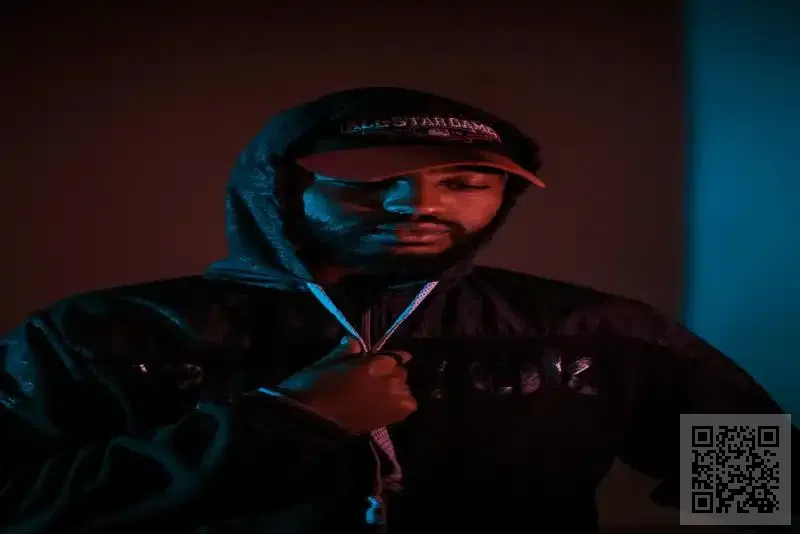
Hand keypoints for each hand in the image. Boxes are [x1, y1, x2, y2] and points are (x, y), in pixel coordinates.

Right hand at [277, 337, 416, 433]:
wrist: (311, 417)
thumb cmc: (318, 384)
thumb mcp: (331, 360)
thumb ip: (348, 350)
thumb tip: (355, 342)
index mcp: (377, 362)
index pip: (396, 356)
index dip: (389, 358)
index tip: (382, 362)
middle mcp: (390, 378)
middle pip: (401, 372)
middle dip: (389, 374)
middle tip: (372, 381)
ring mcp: (394, 398)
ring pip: (404, 388)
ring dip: (394, 390)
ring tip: (376, 395)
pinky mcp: (394, 416)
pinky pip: (408, 405)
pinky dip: (400, 405)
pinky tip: (384, 406)